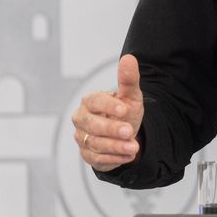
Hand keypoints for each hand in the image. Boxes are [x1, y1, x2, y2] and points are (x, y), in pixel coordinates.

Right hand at [71, 54, 144, 171]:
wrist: (125, 133)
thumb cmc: (124, 111)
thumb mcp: (130, 96)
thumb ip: (128, 79)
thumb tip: (129, 58)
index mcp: (90, 101)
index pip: (94, 101)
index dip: (109, 105)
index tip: (124, 110)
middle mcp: (81, 119)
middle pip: (91, 125)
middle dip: (111, 129)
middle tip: (130, 131)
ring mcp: (82, 137)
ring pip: (94, 143)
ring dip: (115, 146)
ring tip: (134, 147)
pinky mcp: (86, 154)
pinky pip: (97, 158)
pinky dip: (114, 158)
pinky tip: (129, 156)